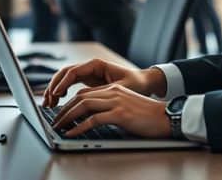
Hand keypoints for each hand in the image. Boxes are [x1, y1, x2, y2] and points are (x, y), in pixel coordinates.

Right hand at [41, 58, 165, 107]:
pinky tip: (58, 102)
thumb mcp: (120, 88)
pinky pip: (69, 85)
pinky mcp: (87, 82)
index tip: (55, 93)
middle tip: (47, 100)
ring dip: (54, 89)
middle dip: (53, 85)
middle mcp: (89, 67)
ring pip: (64, 79)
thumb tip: (83, 97)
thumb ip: (101, 91)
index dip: (62, 82)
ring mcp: (87, 74)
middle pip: (64, 73)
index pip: (73, 71)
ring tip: (49, 103)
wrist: (144, 83)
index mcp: (96, 64)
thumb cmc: (136, 84)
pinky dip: (61, 92)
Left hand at [51, 84, 170, 138]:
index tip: (61, 113)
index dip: (70, 103)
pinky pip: (93, 120)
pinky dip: (80, 126)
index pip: (85, 93)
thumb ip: (110, 107)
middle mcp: (113, 92)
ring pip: (84, 106)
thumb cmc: (147, 115)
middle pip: (80, 98)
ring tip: (59, 127)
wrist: (166, 117)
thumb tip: (93, 117)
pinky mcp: (120, 114)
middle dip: (64, 110)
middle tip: (55, 121)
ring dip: (68, 117)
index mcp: (113, 89)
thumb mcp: (126, 106)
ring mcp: (116, 102)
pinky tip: (72, 132)